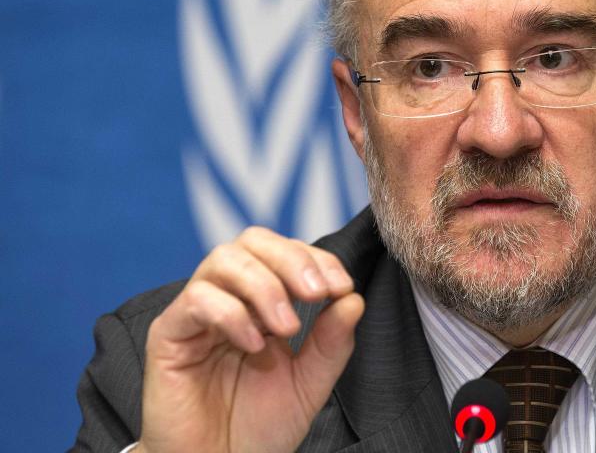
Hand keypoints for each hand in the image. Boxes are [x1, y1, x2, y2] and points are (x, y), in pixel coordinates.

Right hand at [138, 227, 363, 452]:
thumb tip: (353, 298)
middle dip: (291, 259)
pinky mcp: (168, 335)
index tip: (340, 287)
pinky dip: (231, 313)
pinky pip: (196, 299)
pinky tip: (253, 344)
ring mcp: (196, 314)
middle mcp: (228, 298)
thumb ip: (332, 342)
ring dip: (264, 285)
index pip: (285, 252)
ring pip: (223, 260)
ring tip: (286, 326)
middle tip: (315, 293)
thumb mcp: (309, 383)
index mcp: (262, 302)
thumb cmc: (259, 428)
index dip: (315, 259)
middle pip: (252, 241)